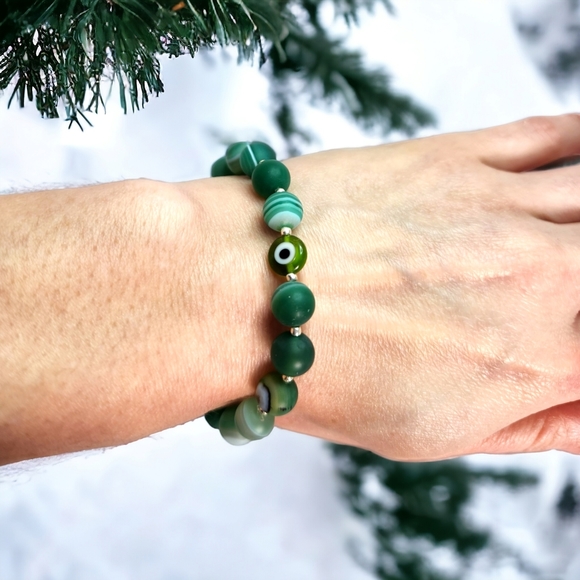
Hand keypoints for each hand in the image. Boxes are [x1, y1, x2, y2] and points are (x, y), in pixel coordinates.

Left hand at [275, 114, 579, 459]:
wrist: (242, 292)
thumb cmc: (321, 373)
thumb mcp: (430, 433)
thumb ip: (527, 423)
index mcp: (534, 360)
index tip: (561, 341)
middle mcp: (540, 278)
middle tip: (557, 294)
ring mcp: (498, 208)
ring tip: (562, 242)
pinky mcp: (455, 158)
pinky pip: (551, 136)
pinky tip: (577, 162)